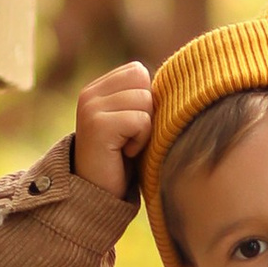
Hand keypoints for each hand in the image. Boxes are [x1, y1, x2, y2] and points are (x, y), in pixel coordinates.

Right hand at [74, 61, 153, 199]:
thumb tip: (178, 77)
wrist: (97, 195)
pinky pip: (141, 121)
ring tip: (126, 146)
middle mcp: (89, 93)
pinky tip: (125, 153)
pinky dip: (140, 141)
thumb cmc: (122, 160)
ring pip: (145, 101)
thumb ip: (141, 97)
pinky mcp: (97, 124)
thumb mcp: (131, 121)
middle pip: (143, 83)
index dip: (146, 99)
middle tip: (129, 137)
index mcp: (96, 89)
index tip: (131, 126)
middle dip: (147, 113)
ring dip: (144, 129)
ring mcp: (91, 108)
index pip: (138, 71)